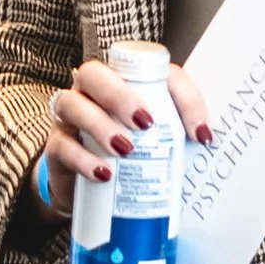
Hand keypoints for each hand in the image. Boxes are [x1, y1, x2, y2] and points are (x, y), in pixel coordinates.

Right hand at [38, 55, 215, 208]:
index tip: (200, 132)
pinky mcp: (56, 148)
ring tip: (126, 149)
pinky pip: (62, 146)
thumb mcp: (163, 146)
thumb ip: (181, 136)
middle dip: (119, 95)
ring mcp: (69, 118)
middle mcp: (92, 92)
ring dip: (100, 124)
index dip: (179, 94)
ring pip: (71, 103)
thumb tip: (208, 142)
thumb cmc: (133, 159)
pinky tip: (104, 173)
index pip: (152, 69)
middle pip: (94, 73)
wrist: (91, 194)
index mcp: (124, 82)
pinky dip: (83, 159)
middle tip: (146, 123)